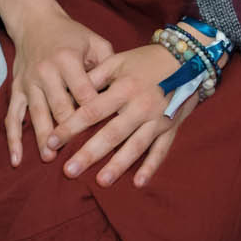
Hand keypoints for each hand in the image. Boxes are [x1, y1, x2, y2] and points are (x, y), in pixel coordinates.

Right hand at [5, 3, 113, 167]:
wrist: (34, 21)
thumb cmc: (71, 34)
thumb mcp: (94, 41)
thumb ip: (109, 63)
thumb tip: (120, 92)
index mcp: (67, 59)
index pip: (83, 92)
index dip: (94, 114)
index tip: (105, 134)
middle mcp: (46, 72)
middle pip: (59, 107)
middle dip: (69, 132)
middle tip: (79, 155)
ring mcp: (29, 83)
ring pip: (37, 115)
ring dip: (43, 138)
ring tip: (50, 158)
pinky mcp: (17, 90)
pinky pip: (12, 116)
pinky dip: (14, 139)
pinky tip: (18, 158)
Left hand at [40, 42, 191, 188]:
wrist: (187, 58)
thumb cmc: (145, 60)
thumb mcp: (117, 60)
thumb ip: (94, 76)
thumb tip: (69, 92)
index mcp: (123, 88)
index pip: (92, 111)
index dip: (71, 126)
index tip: (53, 140)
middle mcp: (139, 106)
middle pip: (111, 134)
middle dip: (89, 153)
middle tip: (69, 171)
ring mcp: (157, 119)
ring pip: (135, 146)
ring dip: (118, 165)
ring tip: (101, 181)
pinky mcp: (171, 127)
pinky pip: (161, 150)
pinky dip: (151, 167)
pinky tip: (138, 182)